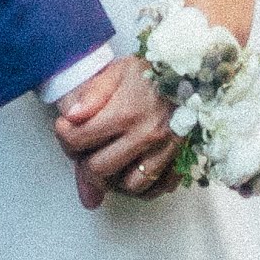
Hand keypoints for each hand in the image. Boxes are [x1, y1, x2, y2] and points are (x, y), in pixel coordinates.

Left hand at [50, 52, 174, 205]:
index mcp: (126, 112)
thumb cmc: (154, 70)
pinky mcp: (181, 160)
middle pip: (100, 171)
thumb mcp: (119, 70)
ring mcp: (165, 151)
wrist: (195, 70)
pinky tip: (132, 170)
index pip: (79, 140)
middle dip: (84, 162)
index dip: (64, 136)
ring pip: (129, 187)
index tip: (65, 128)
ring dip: (114, 179)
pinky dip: (142, 187)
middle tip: (84, 149)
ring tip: (109, 160)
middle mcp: (146, 136)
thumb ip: (93, 93)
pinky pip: (156, 189)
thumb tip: (70, 117)